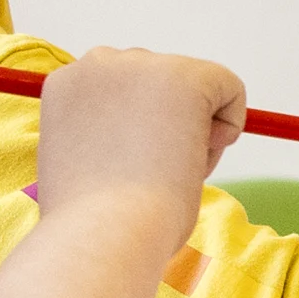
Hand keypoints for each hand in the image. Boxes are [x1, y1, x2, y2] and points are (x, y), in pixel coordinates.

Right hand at [33, 46, 245, 219]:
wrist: (100, 234)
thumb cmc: (92, 223)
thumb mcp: (85, 167)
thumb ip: (107, 140)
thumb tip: (153, 141)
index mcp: (67, 85)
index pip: (122, 92)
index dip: (137, 131)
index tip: (130, 167)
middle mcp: (98, 63)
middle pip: (157, 83)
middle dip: (166, 124)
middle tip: (151, 174)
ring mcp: (141, 65)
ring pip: (192, 88)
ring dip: (193, 129)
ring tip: (167, 173)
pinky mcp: (184, 77)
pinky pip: (228, 87)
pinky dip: (231, 121)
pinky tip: (200, 156)